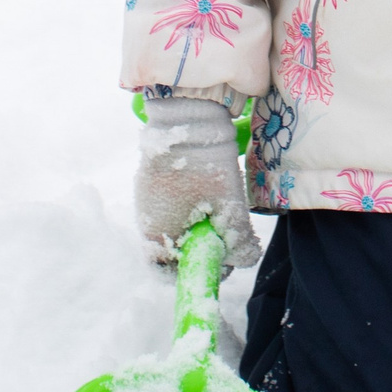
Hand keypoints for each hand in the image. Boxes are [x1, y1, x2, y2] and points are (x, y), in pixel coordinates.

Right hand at [135, 96, 261, 268]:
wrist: (186, 118)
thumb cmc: (205, 169)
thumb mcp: (229, 208)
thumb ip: (237, 241)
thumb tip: (245, 259)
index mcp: (155, 235)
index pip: (168, 272)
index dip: (198, 271)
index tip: (222, 262)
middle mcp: (146, 222)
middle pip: (176, 250)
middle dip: (205, 247)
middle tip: (231, 234)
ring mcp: (149, 200)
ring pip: (180, 226)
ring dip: (203, 225)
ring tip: (225, 208)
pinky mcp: (157, 182)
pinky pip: (177, 206)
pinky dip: (197, 206)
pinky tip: (214, 192)